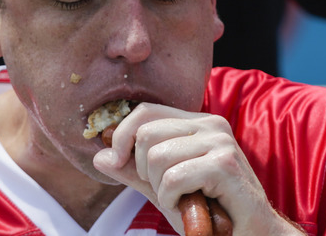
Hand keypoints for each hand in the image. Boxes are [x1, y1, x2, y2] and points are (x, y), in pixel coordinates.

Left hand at [92, 103, 302, 234]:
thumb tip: (99, 156)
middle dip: (144, 171)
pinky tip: (192, 207)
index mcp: (196, 123)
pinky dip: (174, 199)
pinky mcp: (225, 164)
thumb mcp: (163, 188)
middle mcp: (211, 125)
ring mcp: (221, 142)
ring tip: (184, 200)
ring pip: (157, 157)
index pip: (145, 112)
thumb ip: (133, 171)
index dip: (122, 136)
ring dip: (162, 189)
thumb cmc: (209, 212)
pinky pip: (173, 177)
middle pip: (145, 134)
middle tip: (167, 191)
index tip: (117, 162)